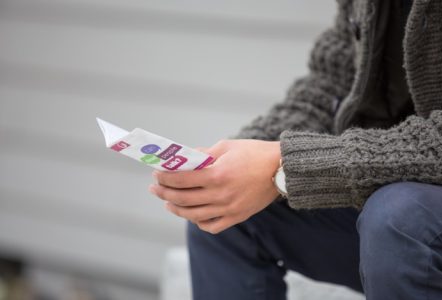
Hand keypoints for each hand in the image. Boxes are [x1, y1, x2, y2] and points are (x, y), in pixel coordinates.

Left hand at [149, 139, 280, 233]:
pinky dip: (199, 222)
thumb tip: (184, 159)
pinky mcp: (237, 216)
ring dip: (177, 209)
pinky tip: (192, 215)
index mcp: (217, 175)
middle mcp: (221, 195)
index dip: (164, 177)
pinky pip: (212, 226)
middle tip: (155, 188)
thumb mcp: (227, 146)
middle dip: (164, 193)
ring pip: (193, 215)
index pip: (181, 180)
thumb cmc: (255, 154)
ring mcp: (229, 209)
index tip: (156, 174)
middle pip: (183, 198)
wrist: (282, 168)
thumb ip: (203, 154)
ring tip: (168, 202)